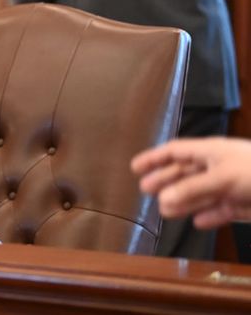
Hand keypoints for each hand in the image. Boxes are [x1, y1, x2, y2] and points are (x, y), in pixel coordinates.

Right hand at [131, 137, 250, 228]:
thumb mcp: (221, 177)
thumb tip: (162, 199)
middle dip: (165, 180)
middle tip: (145, 190)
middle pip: (185, 173)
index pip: (175, 151)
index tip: (135, 167)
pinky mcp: (243, 204)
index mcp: (210, 151)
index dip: (154, 158)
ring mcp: (231, 185)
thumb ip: (192, 188)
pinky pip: (221, 210)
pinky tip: (197, 222)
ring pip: (201, 194)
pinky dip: (209, 216)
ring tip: (164, 211)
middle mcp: (217, 166)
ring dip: (183, 202)